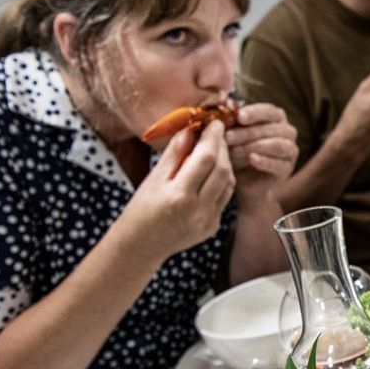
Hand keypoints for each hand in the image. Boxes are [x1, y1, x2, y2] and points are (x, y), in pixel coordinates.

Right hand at [122, 121, 234, 258]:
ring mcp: (208, 221)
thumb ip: (175, 152)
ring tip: (214, 150)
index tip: (214, 122)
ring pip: (229, 182)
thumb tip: (191, 128)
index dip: (213, 137)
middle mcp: (198, 210)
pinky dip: (222, 179)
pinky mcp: (213, 226)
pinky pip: (225, 196)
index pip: (206, 158)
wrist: (140, 246)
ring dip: (225, 162)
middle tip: (216, 133)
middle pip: (222, 169)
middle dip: (221, 147)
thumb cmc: (141, 208)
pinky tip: (213, 170)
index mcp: (179, 195)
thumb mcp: (154, 178)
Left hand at [224, 102, 297, 204]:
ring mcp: (290, 150)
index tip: (239, 117)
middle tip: (228, 137)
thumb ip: (232, 126)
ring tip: (235, 150)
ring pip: (276, 145)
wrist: (245, 179)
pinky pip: (278, 163)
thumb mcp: (233, 135)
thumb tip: (221, 117)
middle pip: (270, 128)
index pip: (268, 111)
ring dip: (254, 146)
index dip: (254, 113)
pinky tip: (251, 159)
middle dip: (248, 132)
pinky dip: (264, 161)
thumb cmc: (238, 150)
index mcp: (276, 117)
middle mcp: (287, 131)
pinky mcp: (288, 168)